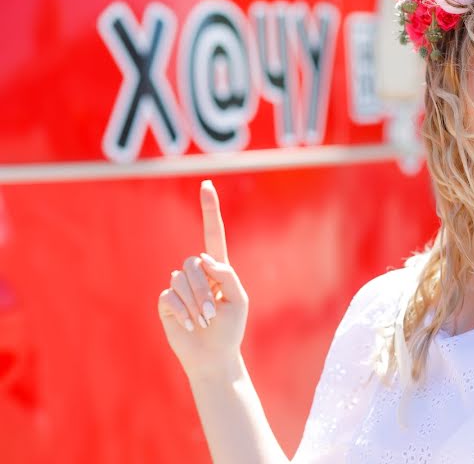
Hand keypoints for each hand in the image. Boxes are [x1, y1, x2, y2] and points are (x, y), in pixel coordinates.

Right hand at [157, 180, 248, 378]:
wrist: (213, 356)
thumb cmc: (230, 328)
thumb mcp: (239, 300)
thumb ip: (227, 275)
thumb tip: (204, 259)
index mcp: (218, 269)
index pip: (213, 234)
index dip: (209, 210)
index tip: (207, 185)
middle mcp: (197, 273)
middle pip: (192, 263)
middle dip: (204, 289)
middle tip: (213, 313)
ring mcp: (179, 287)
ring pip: (180, 279)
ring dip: (195, 303)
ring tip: (203, 320)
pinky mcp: (166, 302)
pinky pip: (169, 296)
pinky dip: (182, 311)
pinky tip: (190, 324)